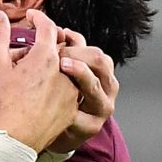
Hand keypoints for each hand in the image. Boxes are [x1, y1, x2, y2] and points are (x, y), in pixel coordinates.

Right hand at [0, 9, 77, 151]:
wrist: (16, 139)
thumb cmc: (4, 102)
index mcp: (46, 56)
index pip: (47, 27)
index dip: (39, 18)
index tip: (32, 16)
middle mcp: (65, 71)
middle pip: (61, 46)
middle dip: (49, 40)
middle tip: (37, 39)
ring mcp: (72, 90)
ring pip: (70, 68)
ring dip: (59, 62)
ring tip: (44, 64)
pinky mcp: (73, 108)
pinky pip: (72, 89)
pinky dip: (63, 83)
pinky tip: (51, 87)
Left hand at [50, 27, 117, 151]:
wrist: (55, 132)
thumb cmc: (58, 98)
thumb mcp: (63, 71)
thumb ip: (64, 51)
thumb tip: (58, 29)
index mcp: (101, 71)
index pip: (94, 49)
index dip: (75, 40)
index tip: (56, 35)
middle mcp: (107, 87)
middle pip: (101, 61)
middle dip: (78, 53)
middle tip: (56, 52)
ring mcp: (102, 107)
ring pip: (95, 85)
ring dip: (80, 72)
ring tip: (62, 65)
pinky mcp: (92, 127)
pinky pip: (82, 114)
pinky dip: (67, 106)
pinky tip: (54, 101)